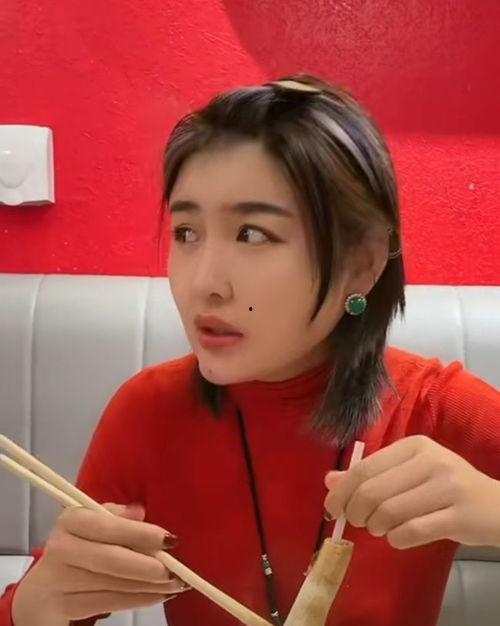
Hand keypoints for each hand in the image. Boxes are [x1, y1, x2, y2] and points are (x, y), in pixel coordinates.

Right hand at [12, 502, 189, 623]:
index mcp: (71, 519)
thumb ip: (117, 517)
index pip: (107, 524)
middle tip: (177, 572)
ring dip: (149, 586)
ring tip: (175, 585)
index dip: (139, 533)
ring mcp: (56, 580)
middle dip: (148, 566)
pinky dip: (137, 600)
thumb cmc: (80, 550)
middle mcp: (60, 547)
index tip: (168, 540)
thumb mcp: (96, 526)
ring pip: (113, 584)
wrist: (42, 592)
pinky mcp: (60, 607)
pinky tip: (157, 596)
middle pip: (110, 558)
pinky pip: (108, 603)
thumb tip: (140, 512)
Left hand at [324, 435, 499, 549]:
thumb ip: (371, 474)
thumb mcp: (408, 473)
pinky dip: (396, 539)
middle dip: (356, 512)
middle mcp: (430, 461)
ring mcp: (447, 488)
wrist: (497, 505)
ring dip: (377, 527)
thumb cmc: (445, 486)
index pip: (364, 468)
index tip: (332, 508)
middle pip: (373, 492)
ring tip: (381, 528)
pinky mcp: (459, 517)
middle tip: (358, 522)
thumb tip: (331, 481)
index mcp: (414, 446)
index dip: (342, 491)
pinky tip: (398, 538)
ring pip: (390, 513)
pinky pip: (412, 532)